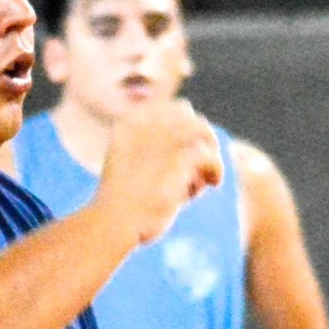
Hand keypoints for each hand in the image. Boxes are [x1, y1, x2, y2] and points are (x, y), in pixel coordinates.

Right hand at [93, 99, 223, 243]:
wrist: (113, 221)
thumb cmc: (121, 204)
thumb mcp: (126, 168)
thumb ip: (149, 151)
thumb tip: (188, 146)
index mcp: (130, 123)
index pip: (172, 107)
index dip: (186, 129)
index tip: (186, 155)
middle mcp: (146, 123)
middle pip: (191, 118)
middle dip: (199, 142)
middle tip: (198, 169)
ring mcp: (163, 138)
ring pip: (203, 133)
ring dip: (208, 154)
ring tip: (203, 178)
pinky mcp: (178, 157)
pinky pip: (210, 157)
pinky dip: (215, 170)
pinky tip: (212, 183)